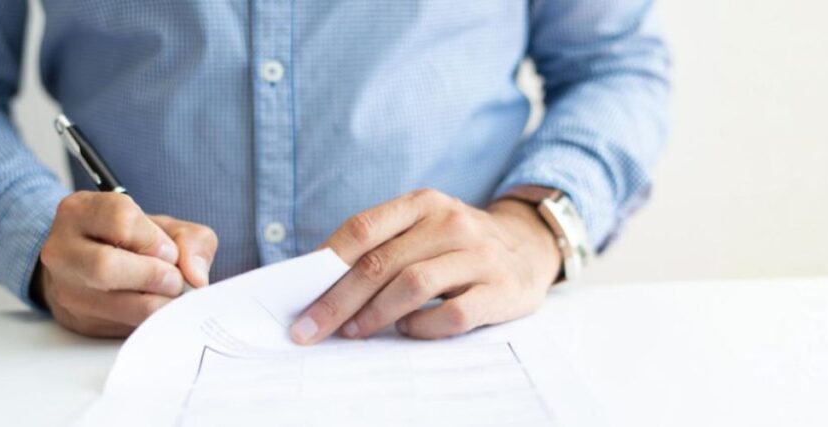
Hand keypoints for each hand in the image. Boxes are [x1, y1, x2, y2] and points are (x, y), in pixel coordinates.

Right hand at [36, 192, 217, 336]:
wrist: (91, 267)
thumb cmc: (130, 242)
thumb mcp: (163, 226)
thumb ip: (190, 239)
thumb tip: (196, 276)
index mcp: (81, 211)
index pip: (121, 220)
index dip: (154, 240)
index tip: (169, 252)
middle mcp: (63, 249)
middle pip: (106, 266)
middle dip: (153, 276)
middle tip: (173, 280)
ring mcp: (66, 289)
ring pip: (115, 303)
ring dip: (156, 302)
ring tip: (167, 295)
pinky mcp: (78, 321)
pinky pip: (122, 327)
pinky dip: (151, 321)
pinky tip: (157, 310)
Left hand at [289, 188, 561, 343]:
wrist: (529, 246)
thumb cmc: (455, 245)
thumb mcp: (422, 229)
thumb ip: (379, 246)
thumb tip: (317, 283)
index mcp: (422, 203)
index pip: (362, 229)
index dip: (324, 265)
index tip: (298, 297)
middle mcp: (450, 222)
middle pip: (380, 263)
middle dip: (337, 301)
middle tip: (310, 329)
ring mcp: (478, 255)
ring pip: (413, 285)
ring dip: (375, 314)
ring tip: (354, 331)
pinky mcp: (501, 289)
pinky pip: (453, 313)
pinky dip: (422, 327)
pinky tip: (408, 330)